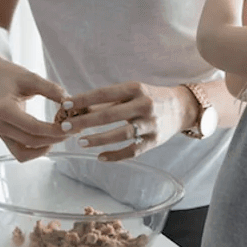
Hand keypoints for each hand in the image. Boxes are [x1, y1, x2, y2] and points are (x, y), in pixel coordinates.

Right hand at [0, 59, 67, 161]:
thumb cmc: (12, 76)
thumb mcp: (32, 77)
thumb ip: (51, 89)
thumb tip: (69, 102)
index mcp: (3, 109)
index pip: (32, 127)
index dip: (54, 130)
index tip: (71, 126)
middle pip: (30, 141)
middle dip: (54, 138)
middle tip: (72, 130)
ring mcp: (0, 133)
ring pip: (24, 153)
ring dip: (45, 147)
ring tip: (62, 135)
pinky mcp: (4, 137)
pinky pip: (20, 153)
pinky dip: (35, 151)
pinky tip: (49, 139)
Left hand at [63, 82, 192, 161]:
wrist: (182, 107)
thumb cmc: (150, 98)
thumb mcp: (132, 92)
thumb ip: (108, 102)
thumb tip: (79, 108)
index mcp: (135, 88)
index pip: (104, 94)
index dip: (83, 100)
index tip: (65, 105)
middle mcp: (143, 105)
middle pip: (109, 115)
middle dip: (84, 122)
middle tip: (65, 127)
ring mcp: (150, 124)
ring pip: (120, 134)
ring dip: (98, 139)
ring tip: (81, 142)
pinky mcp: (155, 141)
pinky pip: (132, 151)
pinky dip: (115, 155)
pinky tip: (100, 157)